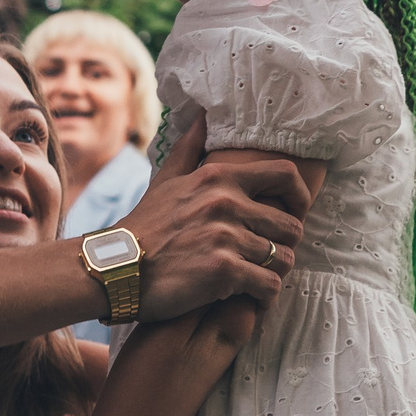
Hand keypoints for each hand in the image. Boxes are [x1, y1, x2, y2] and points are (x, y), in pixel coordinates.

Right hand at [117, 118, 308, 320]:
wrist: (115, 269)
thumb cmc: (144, 227)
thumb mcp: (165, 180)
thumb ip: (189, 148)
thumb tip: (203, 116)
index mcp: (219, 178)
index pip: (285, 175)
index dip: (300, 198)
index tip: (295, 215)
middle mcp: (226, 202)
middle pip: (291, 226)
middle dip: (284, 246)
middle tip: (266, 259)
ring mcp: (225, 236)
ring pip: (283, 259)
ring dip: (273, 274)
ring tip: (256, 281)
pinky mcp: (223, 271)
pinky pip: (269, 286)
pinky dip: (264, 298)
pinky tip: (249, 299)